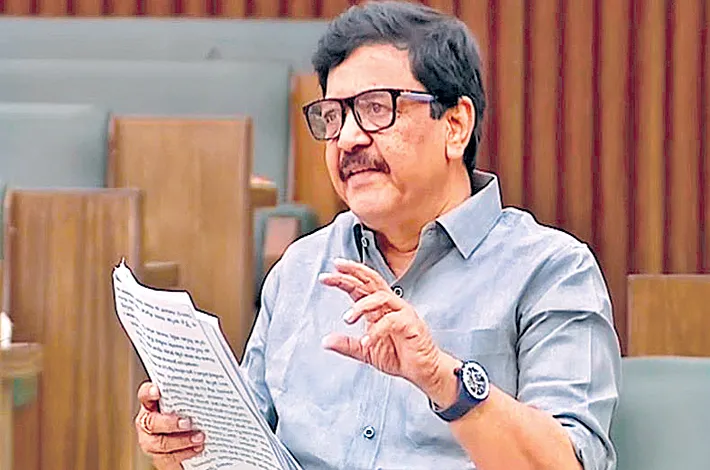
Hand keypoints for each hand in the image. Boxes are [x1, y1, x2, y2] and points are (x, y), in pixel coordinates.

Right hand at [135, 382, 204, 469]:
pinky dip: (186, 453)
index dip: (148, 392)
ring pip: (160, 443)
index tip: (157, 391)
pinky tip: (198, 448)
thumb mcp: (185, 405)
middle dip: (170, 423)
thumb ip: (187, 399)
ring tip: (199, 437)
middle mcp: (147, 423)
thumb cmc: (187, 417)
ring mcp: (151, 441)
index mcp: (151, 405)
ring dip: (181, 441)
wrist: (186, 442)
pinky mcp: (160, 458)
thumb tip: (206, 389)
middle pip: (152, 422)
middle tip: (187, 422)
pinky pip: (169, 458)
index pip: (144, 395)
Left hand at [318, 258, 459, 405]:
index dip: (346, 277)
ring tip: (348, 319)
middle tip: (336, 269)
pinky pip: (391, 321)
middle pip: (371, 281)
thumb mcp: (365, 351)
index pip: (361, 286)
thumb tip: (326, 342)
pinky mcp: (411, 324)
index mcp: (378, 308)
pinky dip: (376, 331)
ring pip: (381, 297)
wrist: (421, 370)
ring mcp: (402, 312)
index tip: (327, 275)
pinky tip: (366, 341)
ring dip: (361, 306)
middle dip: (353, 272)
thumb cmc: (399, 356)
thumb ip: (347, 345)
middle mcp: (390, 305)